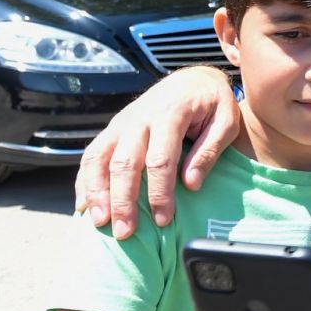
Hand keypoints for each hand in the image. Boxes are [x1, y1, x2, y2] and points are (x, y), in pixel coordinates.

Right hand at [74, 66, 238, 236]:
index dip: (159, 192)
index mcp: (170, 115)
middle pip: (124, 163)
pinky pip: (92, 155)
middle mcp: (139, 119)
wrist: (193, 79)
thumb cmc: (213, 104)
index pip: (160, 159)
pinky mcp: (113, 130)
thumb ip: (208, 151)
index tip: (163, 219)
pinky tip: (85, 205)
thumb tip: (191, 184)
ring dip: (97, 192)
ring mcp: (121, 124)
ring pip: (99, 159)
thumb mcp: (225, 123)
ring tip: (100, 222)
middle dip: (123, 200)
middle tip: (125, 232)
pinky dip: (85, 180)